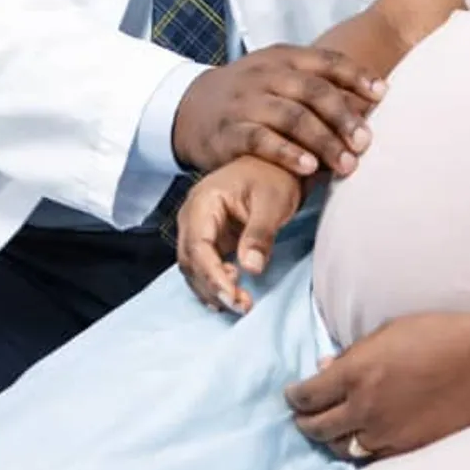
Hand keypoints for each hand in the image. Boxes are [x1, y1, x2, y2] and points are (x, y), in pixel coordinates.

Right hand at [172, 46, 385, 177]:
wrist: (189, 107)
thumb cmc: (249, 94)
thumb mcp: (278, 76)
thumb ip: (317, 82)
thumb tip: (374, 96)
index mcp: (283, 58)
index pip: (326, 60)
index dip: (356, 75)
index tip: (382, 93)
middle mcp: (265, 75)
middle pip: (312, 90)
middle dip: (344, 116)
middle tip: (366, 141)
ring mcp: (246, 102)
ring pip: (291, 116)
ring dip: (323, 140)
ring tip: (346, 163)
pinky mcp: (229, 131)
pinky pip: (261, 140)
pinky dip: (287, 153)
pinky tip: (308, 167)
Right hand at [175, 156, 301, 313]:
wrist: (277, 163)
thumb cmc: (274, 176)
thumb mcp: (273, 201)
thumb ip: (260, 234)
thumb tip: (250, 268)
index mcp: (203, 201)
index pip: (198, 247)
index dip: (212, 276)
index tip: (233, 297)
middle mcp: (193, 215)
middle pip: (191, 261)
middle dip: (213, 287)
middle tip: (242, 306)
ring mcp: (199, 227)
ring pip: (194, 268)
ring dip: (213, 289)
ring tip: (242, 304)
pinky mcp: (210, 238)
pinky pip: (204, 266)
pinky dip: (214, 283)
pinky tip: (231, 296)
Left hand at [286, 312, 469, 461]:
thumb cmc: (435, 334)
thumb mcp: (387, 333)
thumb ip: (352, 354)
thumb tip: (324, 369)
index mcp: (356, 373)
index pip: (308, 395)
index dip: (294, 398)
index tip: (291, 396)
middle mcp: (365, 407)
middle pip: (318, 428)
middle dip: (304, 423)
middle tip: (300, 418)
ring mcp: (386, 431)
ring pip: (342, 447)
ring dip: (330, 439)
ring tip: (328, 432)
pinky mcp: (407, 447)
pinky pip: (371, 455)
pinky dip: (360, 448)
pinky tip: (358, 440)